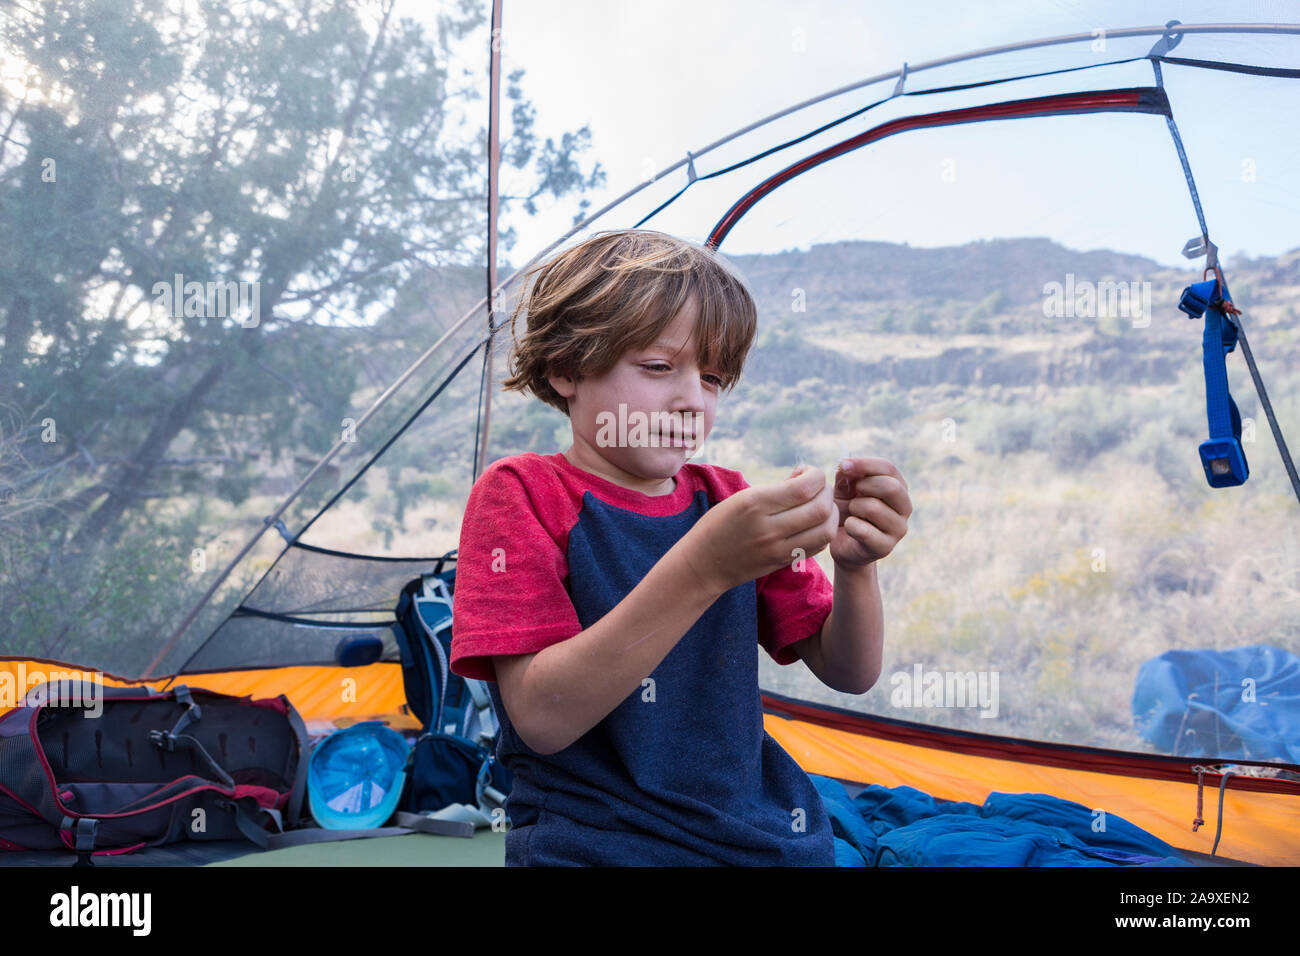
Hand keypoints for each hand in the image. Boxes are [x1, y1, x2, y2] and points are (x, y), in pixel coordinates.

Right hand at [681, 465, 837, 593]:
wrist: (703, 563)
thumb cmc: (719, 523)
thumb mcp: (741, 498)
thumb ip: (776, 490)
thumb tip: (807, 480)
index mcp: (755, 504)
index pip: (805, 487)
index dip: (815, 475)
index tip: (806, 472)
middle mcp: (769, 528)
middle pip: (820, 509)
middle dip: (826, 492)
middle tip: (816, 488)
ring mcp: (778, 548)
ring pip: (825, 531)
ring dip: (831, 514)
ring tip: (819, 505)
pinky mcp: (783, 562)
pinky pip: (818, 546)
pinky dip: (823, 531)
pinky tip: (813, 523)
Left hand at [830, 457, 911, 568]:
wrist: (843, 543)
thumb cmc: (848, 510)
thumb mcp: (846, 488)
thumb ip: (849, 475)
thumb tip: (847, 465)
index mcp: (899, 488)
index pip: (888, 468)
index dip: (864, 464)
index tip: (843, 465)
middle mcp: (905, 507)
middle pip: (890, 487)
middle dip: (863, 486)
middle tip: (851, 494)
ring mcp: (899, 529)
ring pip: (873, 508)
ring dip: (854, 508)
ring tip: (852, 513)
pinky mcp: (886, 547)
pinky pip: (863, 530)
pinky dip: (849, 525)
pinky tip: (849, 528)